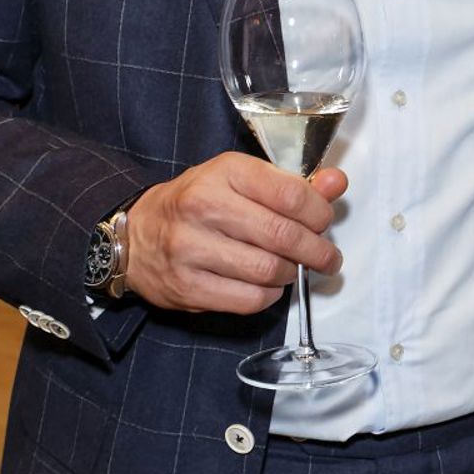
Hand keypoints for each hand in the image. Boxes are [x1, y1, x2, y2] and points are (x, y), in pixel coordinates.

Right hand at [123, 152, 347, 314]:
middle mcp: (204, 207)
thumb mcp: (240, 179)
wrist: (135, 234)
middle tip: (328, 257)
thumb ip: (292, 183)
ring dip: (291, 274)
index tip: (325, 221)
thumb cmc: (197, 203)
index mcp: (225, 172)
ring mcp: (191, 249)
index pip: (290, 194)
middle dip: (316, 251)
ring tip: (293, 268)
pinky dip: (269, 296)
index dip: (319, 212)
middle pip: (282, 235)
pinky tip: (268, 285)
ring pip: (268, 271)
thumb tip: (337, 183)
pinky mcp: (186, 286)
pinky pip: (248, 300)